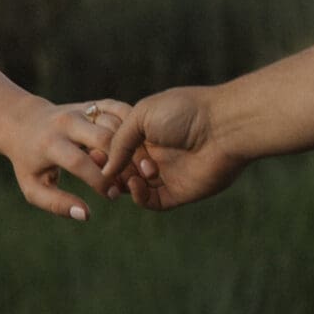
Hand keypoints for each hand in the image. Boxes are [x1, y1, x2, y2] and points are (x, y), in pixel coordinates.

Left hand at [9, 98, 132, 220]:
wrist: (25, 123)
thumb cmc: (30, 162)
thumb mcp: (33, 187)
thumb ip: (57, 204)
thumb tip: (85, 215)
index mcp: (50, 143)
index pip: (79, 162)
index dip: (98, 180)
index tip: (112, 196)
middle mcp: (67, 122)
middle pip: (103, 138)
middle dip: (122, 161)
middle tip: (132, 181)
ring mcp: (82, 109)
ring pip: (116, 124)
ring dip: (131, 146)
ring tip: (138, 168)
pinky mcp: (95, 104)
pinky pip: (121, 111)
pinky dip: (133, 128)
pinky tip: (138, 147)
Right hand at [98, 86, 245, 211]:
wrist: (224, 127)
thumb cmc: (184, 112)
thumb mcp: (141, 116)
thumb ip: (118, 141)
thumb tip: (104, 169)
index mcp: (146, 133)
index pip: (116, 150)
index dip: (102, 154)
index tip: (89, 153)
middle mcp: (155, 154)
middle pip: (122, 170)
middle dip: (112, 171)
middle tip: (103, 169)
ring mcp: (167, 175)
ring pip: (134, 187)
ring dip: (126, 182)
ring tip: (128, 173)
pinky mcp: (179, 193)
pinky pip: (151, 202)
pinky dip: (139, 196)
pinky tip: (137, 183)